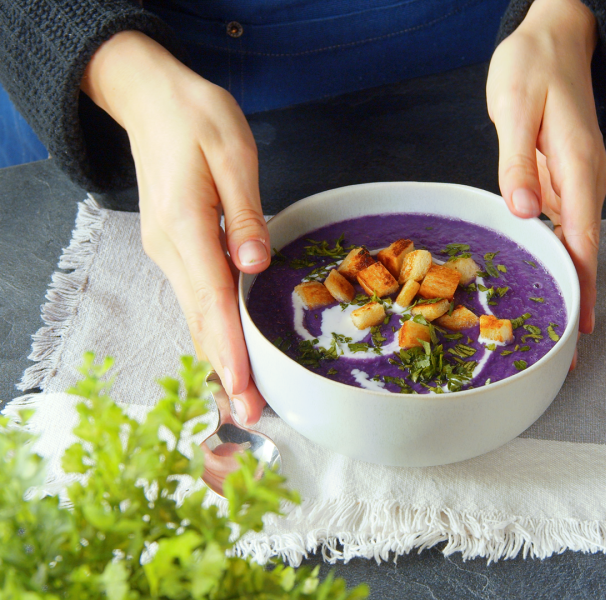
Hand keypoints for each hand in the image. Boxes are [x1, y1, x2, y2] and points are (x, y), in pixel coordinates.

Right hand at [82, 31, 268, 424]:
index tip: (245, 389)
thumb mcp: (232, 153)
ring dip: (217, 357)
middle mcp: (170, 248)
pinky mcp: (173, 248)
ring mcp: (167, 251)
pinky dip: (210, 331)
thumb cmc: (197, 118)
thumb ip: (244, 213)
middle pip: (200, 320)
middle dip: (225, 369)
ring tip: (241, 398)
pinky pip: (194, 299)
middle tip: (250, 415)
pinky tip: (227, 352)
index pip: (213, 300)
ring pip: (194, 315)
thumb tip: (254, 265)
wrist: (150, 99)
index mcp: (187, 225)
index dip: (230, 348)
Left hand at [487, 0, 605, 338]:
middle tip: (564, 347)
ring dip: (564, 279)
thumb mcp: (514, 107)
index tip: (582, 326)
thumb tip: (525, 209)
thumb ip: (517, 160)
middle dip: (577, 296)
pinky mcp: (565, 178)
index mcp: (576, 165)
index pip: (583, 237)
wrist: (555, 40)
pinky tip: (541, 274)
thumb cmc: (533, 68)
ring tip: (549, 321)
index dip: (584, 285)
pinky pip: (562, 223)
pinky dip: (554, 252)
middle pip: (583, 248)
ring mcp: (578, 180)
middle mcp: (585, 179)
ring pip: (573, 239)